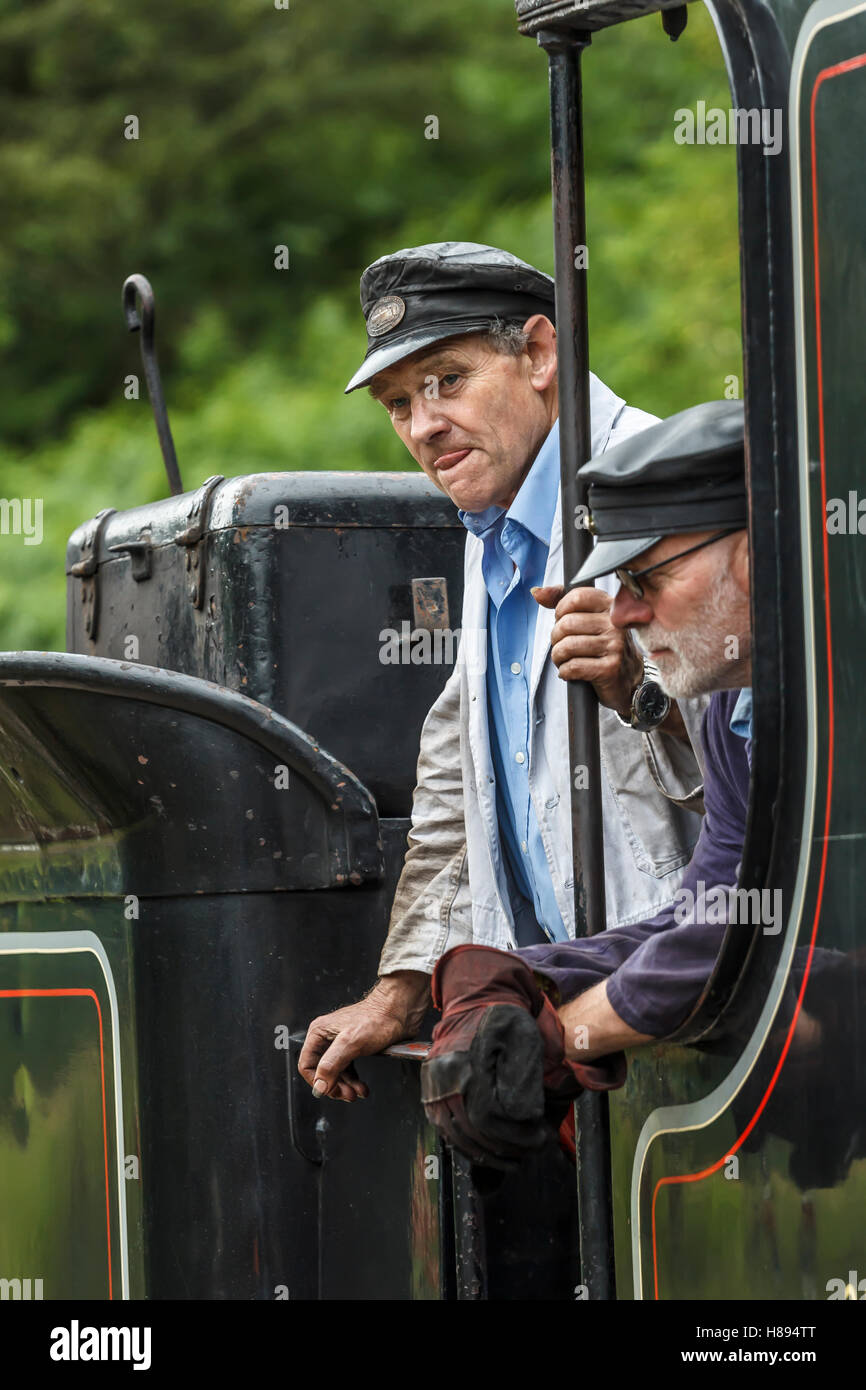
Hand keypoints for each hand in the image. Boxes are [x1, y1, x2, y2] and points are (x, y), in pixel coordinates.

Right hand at [298, 971, 429, 1101]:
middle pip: (322, 1071)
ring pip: (337, 1072)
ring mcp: (342, 1043)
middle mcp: (328, 1037)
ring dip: (346, 1086)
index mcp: (320, 1032)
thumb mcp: (351, 1043)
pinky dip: (354, 1081)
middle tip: (348, 1094)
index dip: (318, 1081)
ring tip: (357, 1092)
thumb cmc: (377, 1018)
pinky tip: (361, 1086)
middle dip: (335, 1085)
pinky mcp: (356, 1047)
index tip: (330, 1090)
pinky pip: (349, 1069)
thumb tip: (320, 1085)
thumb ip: (332, 1065)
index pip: (307, 1065)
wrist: (400, 1010)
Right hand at [420, 945, 625, 1167]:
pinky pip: (445, 1129)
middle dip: (506, 1148)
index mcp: (466, 1064)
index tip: (539, 1139)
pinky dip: (467, 1145)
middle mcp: (444, 1078)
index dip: (515, 1135)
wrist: (476, 1003)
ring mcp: (434, 1086)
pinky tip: (488, 1150)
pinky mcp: (431, 1092)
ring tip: (514, 1157)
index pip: (487, 1116)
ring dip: (487, 1153)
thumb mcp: (525, 1039)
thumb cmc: (504, 1021)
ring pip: (457, 1135)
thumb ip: (524, 1077)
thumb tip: (525, 1117)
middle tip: (532, 1150)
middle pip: (473, 1131)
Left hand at [532, 584, 643, 718]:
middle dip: (556, 638)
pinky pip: (573, 667)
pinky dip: (564, 671)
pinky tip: (570, 671)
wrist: (627, 679)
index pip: (577, 597)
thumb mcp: (589, 620)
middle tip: (561, 645)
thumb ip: (563, 603)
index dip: (561, 609)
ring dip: (558, 656)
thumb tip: (537, 592)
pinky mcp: (610, 668)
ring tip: (564, 659)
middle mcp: (615, 624)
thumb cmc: (604, 648)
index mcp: (611, 607)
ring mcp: (615, 646)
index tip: (562, 620)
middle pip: (567, 624)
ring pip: (567, 646)